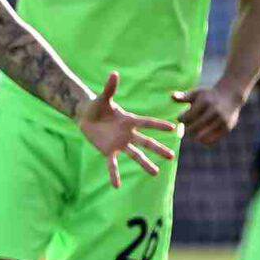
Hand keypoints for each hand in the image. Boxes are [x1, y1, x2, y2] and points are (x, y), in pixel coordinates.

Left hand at [77, 72, 176, 187]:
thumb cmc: (97, 105)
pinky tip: (116, 185)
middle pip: (145, 142)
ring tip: (155, 173)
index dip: (159, 125)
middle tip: (172, 156)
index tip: (174, 127)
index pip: (147, 123)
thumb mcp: (102, 97)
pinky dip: (114, 174)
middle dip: (158, 148)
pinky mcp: (108, 151)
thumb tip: (114, 73)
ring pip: (135, 155)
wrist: (85, 116)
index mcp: (129, 120)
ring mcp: (119, 143)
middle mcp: (127, 134)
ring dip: (144, 164)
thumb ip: (110, 87)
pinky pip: (113, 164)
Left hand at [173, 86, 244, 145]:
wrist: (231, 96)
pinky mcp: (227, 128)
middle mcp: (215, 111)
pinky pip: (213, 140)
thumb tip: (172, 97)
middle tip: (185, 127)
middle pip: (195, 127)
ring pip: (203, 135)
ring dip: (194, 136)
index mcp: (205, 102)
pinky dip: (204, 141)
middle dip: (187, 129)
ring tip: (192, 132)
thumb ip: (184, 96)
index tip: (180, 118)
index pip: (189, 116)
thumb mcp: (197, 93)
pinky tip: (200, 136)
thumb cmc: (209, 95)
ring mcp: (222, 121)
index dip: (181, 119)